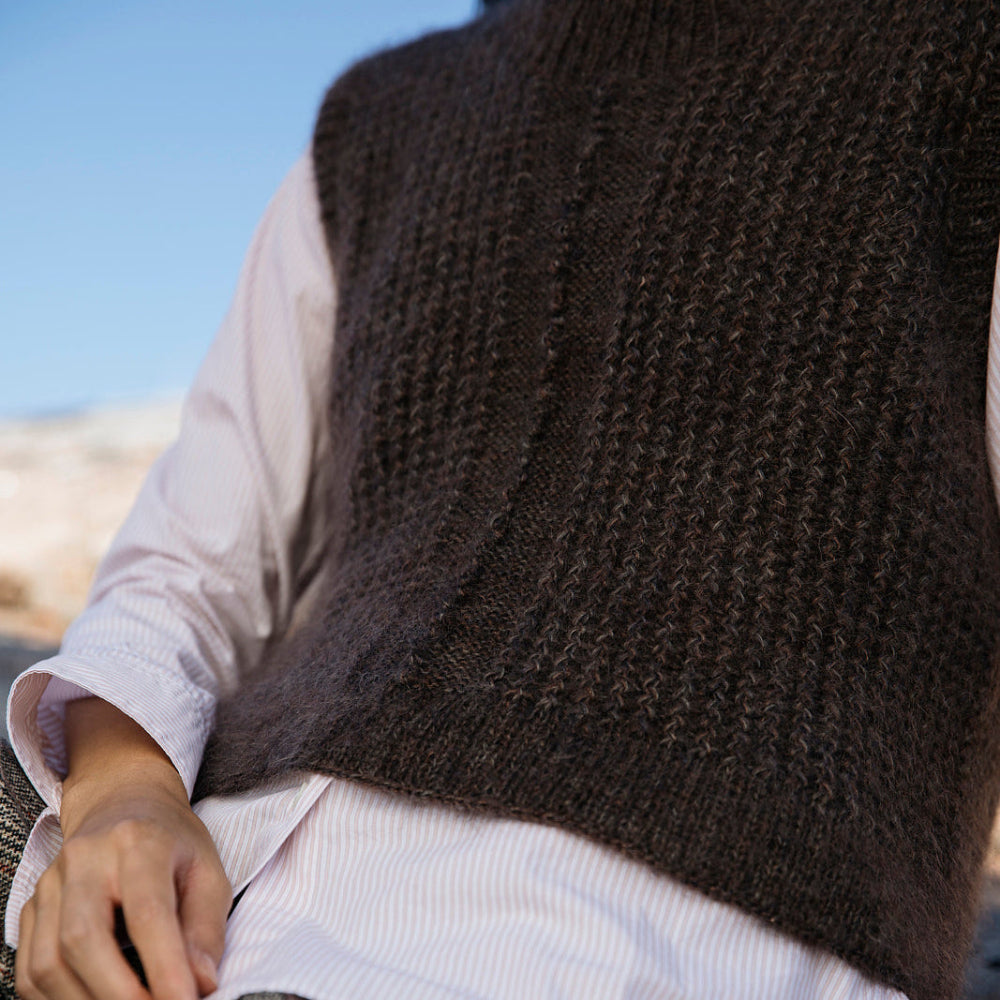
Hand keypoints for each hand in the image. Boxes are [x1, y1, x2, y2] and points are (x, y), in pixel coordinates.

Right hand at [15, 698, 231, 999]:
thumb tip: (203, 983)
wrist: (123, 802)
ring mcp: (50, 883)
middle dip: (117, 994)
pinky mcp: (30, 907)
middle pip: (83, 939)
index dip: (164, 967)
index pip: (146, 912)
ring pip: (48, 962)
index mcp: (138, 842)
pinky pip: (29, 969)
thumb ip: (206, 927)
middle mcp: (86, 859)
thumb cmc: (172, 841)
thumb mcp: (207, 870)